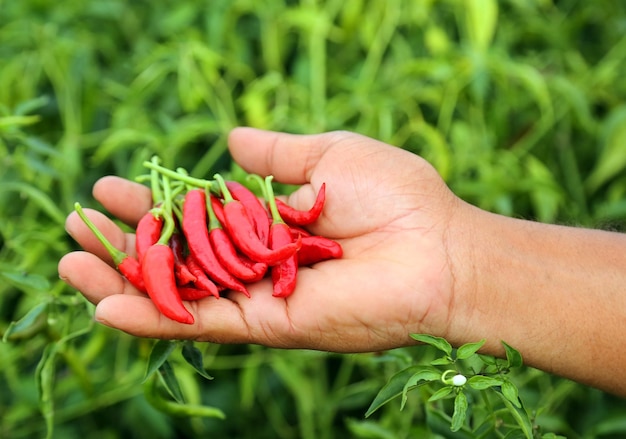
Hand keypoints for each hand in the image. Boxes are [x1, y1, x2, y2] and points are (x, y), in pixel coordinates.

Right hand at [59, 128, 466, 350]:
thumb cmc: (396, 197)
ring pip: (178, 294)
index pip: (193, 213)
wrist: (439, 251)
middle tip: (77, 221)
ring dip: (122, 281)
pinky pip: (201, 324)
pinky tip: (105, 308)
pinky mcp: (266, 325)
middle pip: (176, 255)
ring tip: (70, 261)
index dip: (151, 201)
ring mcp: (259, 295)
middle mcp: (256, 261)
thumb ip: (276, 153)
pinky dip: (153, 320)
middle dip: (125, 241)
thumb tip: (231, 138)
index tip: (110, 185)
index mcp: (266, 220)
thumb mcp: (328, 155)